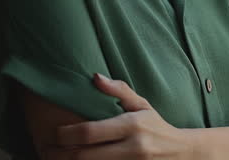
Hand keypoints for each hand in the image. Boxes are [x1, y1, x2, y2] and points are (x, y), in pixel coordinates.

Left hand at [41, 74, 195, 158]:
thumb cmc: (156, 125)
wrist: (181, 153)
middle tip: (48, 148)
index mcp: (131, 124)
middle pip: (85, 155)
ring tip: (57, 157)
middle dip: (62, 153)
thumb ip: (119, 90)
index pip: (90, 132)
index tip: (55, 132)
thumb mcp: (141, 104)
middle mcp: (132, 147)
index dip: (66, 134)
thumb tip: (95, 77)